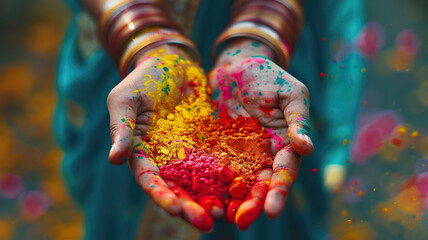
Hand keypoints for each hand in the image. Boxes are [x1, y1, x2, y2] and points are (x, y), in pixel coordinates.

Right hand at [107, 45, 214, 230]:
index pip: (150, 180)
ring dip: (209, 200)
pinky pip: (219, 164)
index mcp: (142, 153)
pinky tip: (240, 191)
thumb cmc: (143, 80)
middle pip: (177, 190)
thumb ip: (121, 128)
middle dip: (190, 208)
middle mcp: (166, 160)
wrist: (173, 64)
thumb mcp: (126, 99)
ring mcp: (188, 154)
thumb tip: (114, 160)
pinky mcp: (209, 145)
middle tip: (207, 223)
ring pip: (199, 184)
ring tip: (225, 214)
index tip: (174, 208)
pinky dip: (227, 180)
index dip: (161, 195)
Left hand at [209, 39, 313, 228]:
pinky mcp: (218, 148)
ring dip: (230, 201)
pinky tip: (199, 196)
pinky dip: (209, 183)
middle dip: (253, 205)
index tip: (271, 211)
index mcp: (284, 144)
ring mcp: (240, 153)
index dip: (278, 192)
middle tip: (242, 222)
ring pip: (236, 182)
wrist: (237, 66)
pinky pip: (213, 167)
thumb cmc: (269, 77)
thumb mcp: (291, 94)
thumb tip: (307, 149)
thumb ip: (298, 120)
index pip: (283, 172)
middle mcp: (263, 155)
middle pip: (260, 184)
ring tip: (220, 217)